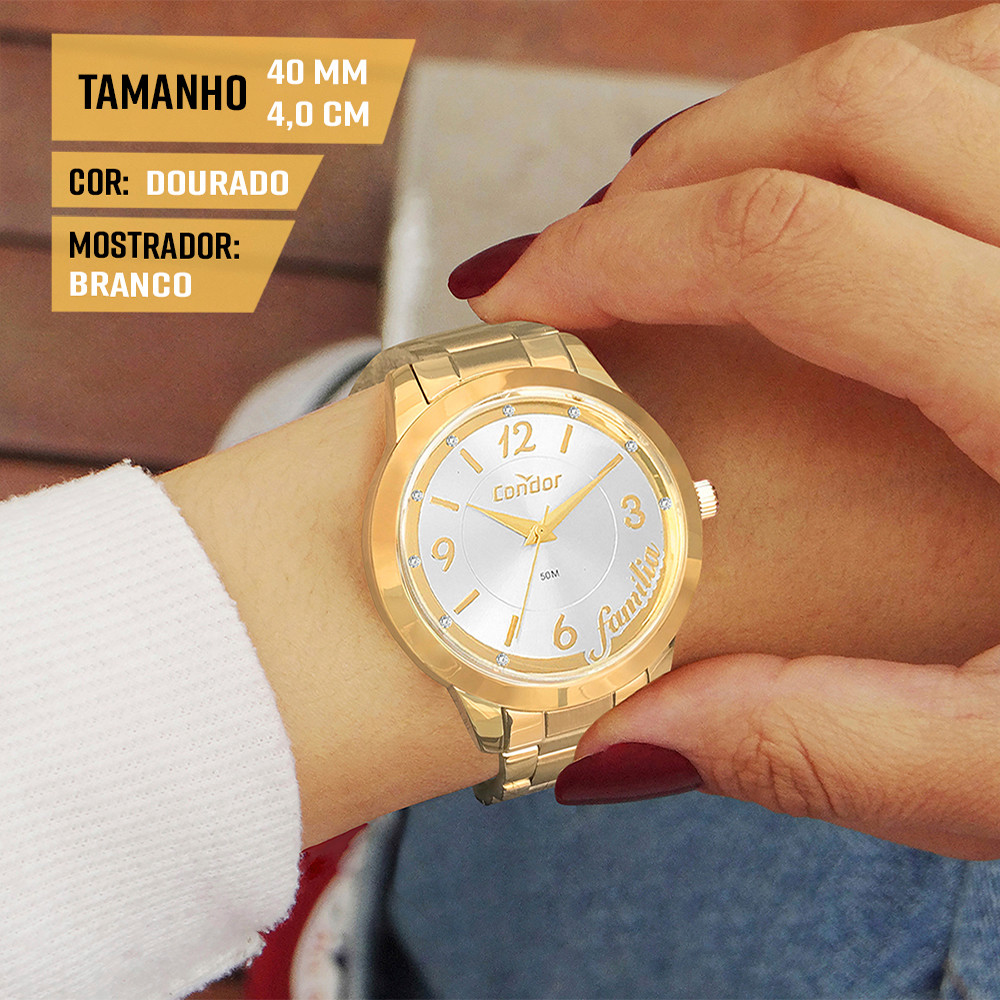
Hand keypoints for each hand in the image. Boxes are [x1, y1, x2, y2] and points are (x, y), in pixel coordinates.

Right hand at [450, 6, 999, 858]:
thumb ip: (820, 748)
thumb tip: (618, 745)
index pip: (782, 242)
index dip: (621, 251)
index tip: (531, 296)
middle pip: (847, 102)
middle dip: (675, 163)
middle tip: (585, 243)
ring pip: (941, 52)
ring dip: (784, 109)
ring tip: (688, 193)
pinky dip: (902, 94)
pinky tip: (849, 168)